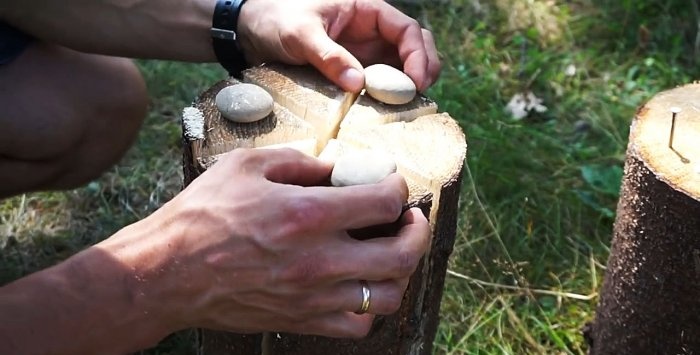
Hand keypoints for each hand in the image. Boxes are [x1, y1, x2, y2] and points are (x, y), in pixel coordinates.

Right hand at [149, 148, 430, 336]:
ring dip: (400, 271)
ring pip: (388, 296)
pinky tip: (360, 285)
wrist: (166, 272)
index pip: (384, 202)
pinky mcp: (301, 320)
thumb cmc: (201, 215)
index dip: (397, 187)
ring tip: (390, 252)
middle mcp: (319, 260)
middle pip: (402, 255)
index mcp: (307, 214)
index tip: (391, 183)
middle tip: (408, 218)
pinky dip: (370, 308)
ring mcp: (313, 297)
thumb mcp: (246, 166)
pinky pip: (357, 327)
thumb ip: (299, 162)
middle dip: (417, 232)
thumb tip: (336, 167)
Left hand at [238, 0, 440, 91]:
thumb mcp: (300, 34)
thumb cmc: (275, 19)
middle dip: (424, 68)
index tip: (415, 82)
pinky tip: (387, 111)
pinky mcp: (354, 70)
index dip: (418, 55)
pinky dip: (388, 95)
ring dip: (409, 84)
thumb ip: (328, 56)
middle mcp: (371, 31)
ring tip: (407, 107)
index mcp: (366, 10)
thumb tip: (358, 84)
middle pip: (415, 46)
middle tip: (419, 97)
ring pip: (401, 66)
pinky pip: (380, 82)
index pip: (406, 30)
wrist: (251, 29)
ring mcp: (364, 52)